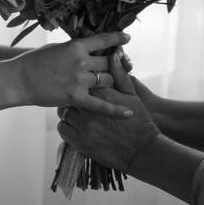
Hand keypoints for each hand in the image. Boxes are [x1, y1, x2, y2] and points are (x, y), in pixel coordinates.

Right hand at [12, 32, 132, 118]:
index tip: (127, 38)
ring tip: (105, 84)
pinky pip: (101, 105)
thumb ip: (73, 49)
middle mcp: (81, 62)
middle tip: (110, 68)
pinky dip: (116, 110)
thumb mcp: (55, 48)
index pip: (103, 40)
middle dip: (110, 65)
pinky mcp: (75, 98)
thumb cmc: (33, 62)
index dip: (118, 39)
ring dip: (107, 82)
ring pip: (106, 80)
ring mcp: (79, 80)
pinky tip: (128, 113)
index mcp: (75, 46)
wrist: (18, 80)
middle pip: (108, 63)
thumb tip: (86, 48)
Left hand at [57, 50, 160, 173]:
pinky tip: (75, 125)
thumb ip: (119, 73)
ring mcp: (83, 125)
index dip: (80, 80)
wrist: (141, 150)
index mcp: (101, 92)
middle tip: (76, 97)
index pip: (82, 78)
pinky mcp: (79, 141)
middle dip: (71, 94)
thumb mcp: (131, 94)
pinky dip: (66, 126)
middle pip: (69, 93)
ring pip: (63, 111)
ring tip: (76, 112)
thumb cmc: (139, 120)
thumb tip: (114, 53)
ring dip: (68, 110)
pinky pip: (62, 128)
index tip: (82, 83)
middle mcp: (89, 107)